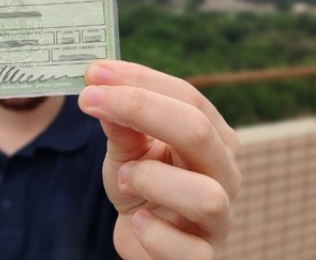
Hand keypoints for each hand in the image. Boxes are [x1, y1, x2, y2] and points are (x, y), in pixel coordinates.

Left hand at [78, 60, 240, 259]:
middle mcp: (225, 173)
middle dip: (139, 109)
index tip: (93, 73)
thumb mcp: (127, 151)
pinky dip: (153, 233)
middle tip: (90, 101)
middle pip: (196, 130)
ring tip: (125, 179)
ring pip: (203, 195)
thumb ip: (120, 124)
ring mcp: (220, 218)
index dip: (138, 80)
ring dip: (151, 180)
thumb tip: (101, 88)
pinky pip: (186, 249)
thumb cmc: (142, 187)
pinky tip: (139, 222)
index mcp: (214, 138)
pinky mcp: (203, 256)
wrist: (145, 240)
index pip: (187, 96)